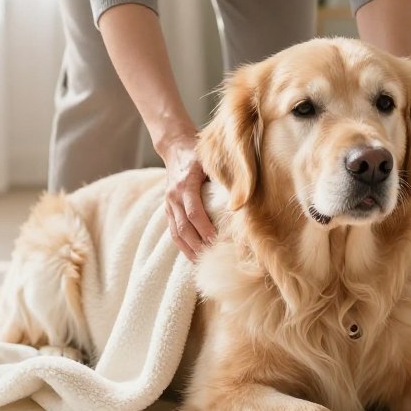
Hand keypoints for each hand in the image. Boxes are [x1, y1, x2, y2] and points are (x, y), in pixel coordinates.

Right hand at [160, 136, 216, 260]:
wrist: (175, 147)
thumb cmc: (198, 155)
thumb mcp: (211, 161)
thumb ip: (223, 177)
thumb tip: (242, 197)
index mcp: (185, 184)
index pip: (194, 212)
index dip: (205, 229)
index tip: (218, 241)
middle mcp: (173, 196)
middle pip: (184, 228)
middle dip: (198, 245)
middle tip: (214, 257)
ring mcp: (169, 204)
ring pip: (176, 233)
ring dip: (189, 250)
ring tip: (204, 263)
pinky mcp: (168, 210)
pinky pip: (173, 232)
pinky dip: (183, 246)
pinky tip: (194, 256)